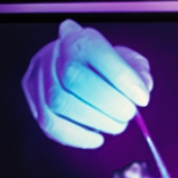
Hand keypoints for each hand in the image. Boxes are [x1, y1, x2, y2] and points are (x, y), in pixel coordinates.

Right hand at [22, 19, 152, 148]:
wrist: (63, 66)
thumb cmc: (98, 65)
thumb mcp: (123, 59)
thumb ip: (137, 71)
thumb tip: (143, 87)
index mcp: (78, 39)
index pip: (97, 52)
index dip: (122, 77)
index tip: (142, 98)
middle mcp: (54, 56)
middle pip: (75, 79)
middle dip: (109, 103)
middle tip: (128, 114)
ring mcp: (39, 80)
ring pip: (60, 103)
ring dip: (95, 121)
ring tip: (116, 126)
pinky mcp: (34, 103)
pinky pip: (50, 125)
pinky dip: (78, 137)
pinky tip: (96, 138)